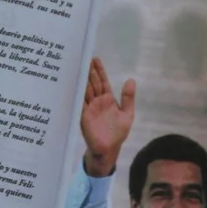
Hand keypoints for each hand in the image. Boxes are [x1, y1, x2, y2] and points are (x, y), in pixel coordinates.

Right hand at [81, 57, 135, 176]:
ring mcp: (89, 108)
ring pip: (85, 90)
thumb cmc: (118, 133)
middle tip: (85, 58)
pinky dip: (77, 93)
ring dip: (82, 79)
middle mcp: (97, 101)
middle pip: (93, 83)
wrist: (108, 149)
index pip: (103, 82)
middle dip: (89, 71)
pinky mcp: (83, 115)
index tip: (95, 59)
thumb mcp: (127, 114)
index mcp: (108, 100)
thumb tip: (131, 80)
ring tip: (79, 66)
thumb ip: (128, 98)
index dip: (99, 71)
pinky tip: (74, 84)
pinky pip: (79, 102)